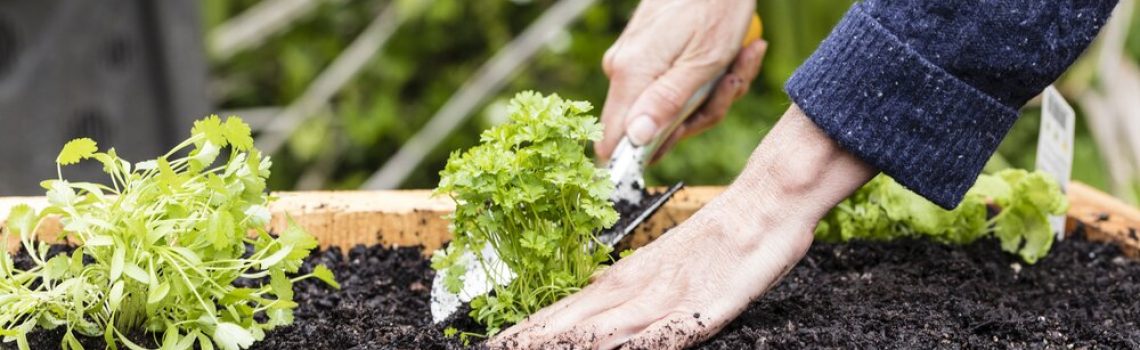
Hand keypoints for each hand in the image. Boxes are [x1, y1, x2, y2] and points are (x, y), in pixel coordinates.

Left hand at [491, 106, 875, 348]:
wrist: (763, 205)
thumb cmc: (718, 240)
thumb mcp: (666, 268)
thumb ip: (632, 294)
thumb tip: (594, 321)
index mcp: (626, 279)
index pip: (565, 310)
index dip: (528, 330)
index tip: (493, 343)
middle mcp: (636, 288)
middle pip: (572, 323)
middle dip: (532, 340)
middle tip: (494, 349)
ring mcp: (666, 299)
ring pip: (604, 330)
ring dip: (565, 343)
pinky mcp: (698, 308)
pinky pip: (660, 334)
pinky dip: (634, 344)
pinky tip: (605, 349)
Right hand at [593, 0, 766, 161]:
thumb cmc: (716, 7)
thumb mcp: (704, 63)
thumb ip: (667, 103)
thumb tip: (636, 140)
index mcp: (632, 75)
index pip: (615, 142)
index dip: (646, 154)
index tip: (683, 137)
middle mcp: (622, 69)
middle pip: (652, 126)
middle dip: (700, 114)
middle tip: (732, 83)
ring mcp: (632, 59)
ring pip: (671, 104)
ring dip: (714, 92)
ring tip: (742, 59)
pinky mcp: (645, 51)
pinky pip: (674, 82)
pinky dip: (708, 76)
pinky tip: (736, 53)